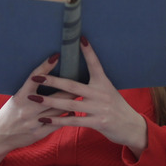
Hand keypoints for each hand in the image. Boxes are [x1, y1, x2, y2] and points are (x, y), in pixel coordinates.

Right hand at [0, 53, 75, 165]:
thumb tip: (45, 76)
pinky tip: (74, 111)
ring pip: (58, 110)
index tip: (56, 56)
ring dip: (70, 102)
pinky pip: (57, 124)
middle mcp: (28, 109)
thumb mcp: (16, 99)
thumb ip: (30, 91)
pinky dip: (66, 117)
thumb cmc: (9, 114)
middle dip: (68, 88)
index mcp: (20, 97)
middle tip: (81, 78)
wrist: (0, 136)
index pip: (34, 78)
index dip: (45, 67)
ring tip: (82, 94)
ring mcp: (34, 122)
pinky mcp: (39, 133)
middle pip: (53, 96)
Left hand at [27, 37, 147, 158]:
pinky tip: (45, 120)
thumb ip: (94, 85)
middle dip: (52, 81)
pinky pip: (73, 120)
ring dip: (50, 101)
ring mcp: (99, 108)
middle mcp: (101, 93)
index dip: (88, 52)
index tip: (80, 38)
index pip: (95, 64)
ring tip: (34, 99)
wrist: (131, 127)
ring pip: (69, 103)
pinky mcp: (97, 122)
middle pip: (72, 85)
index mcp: (104, 83)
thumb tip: (76, 76)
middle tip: (36, 76)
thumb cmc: (116, 107)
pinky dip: (58, 120)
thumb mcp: (108, 92)